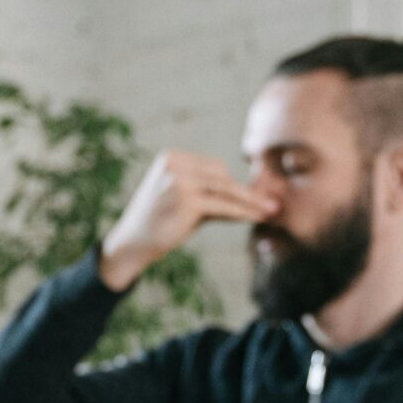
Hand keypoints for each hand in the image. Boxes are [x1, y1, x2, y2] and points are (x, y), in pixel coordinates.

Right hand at [97, 150, 278, 290]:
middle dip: (246, 191)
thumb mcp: (184, 201)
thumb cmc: (160, 223)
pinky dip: (242, 212)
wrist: (132, 244)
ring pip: (225, 189)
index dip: (234, 183)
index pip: (213, 167)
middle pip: (221, 175)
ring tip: (269, 211)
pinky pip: (223, 205)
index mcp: (171, 157)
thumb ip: (211, 193)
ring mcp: (179, 181)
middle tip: (270, 203)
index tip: (256, 196)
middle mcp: (174, 164)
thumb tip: (251, 196)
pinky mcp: (186, 200)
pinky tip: (255, 218)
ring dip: (249, 202)